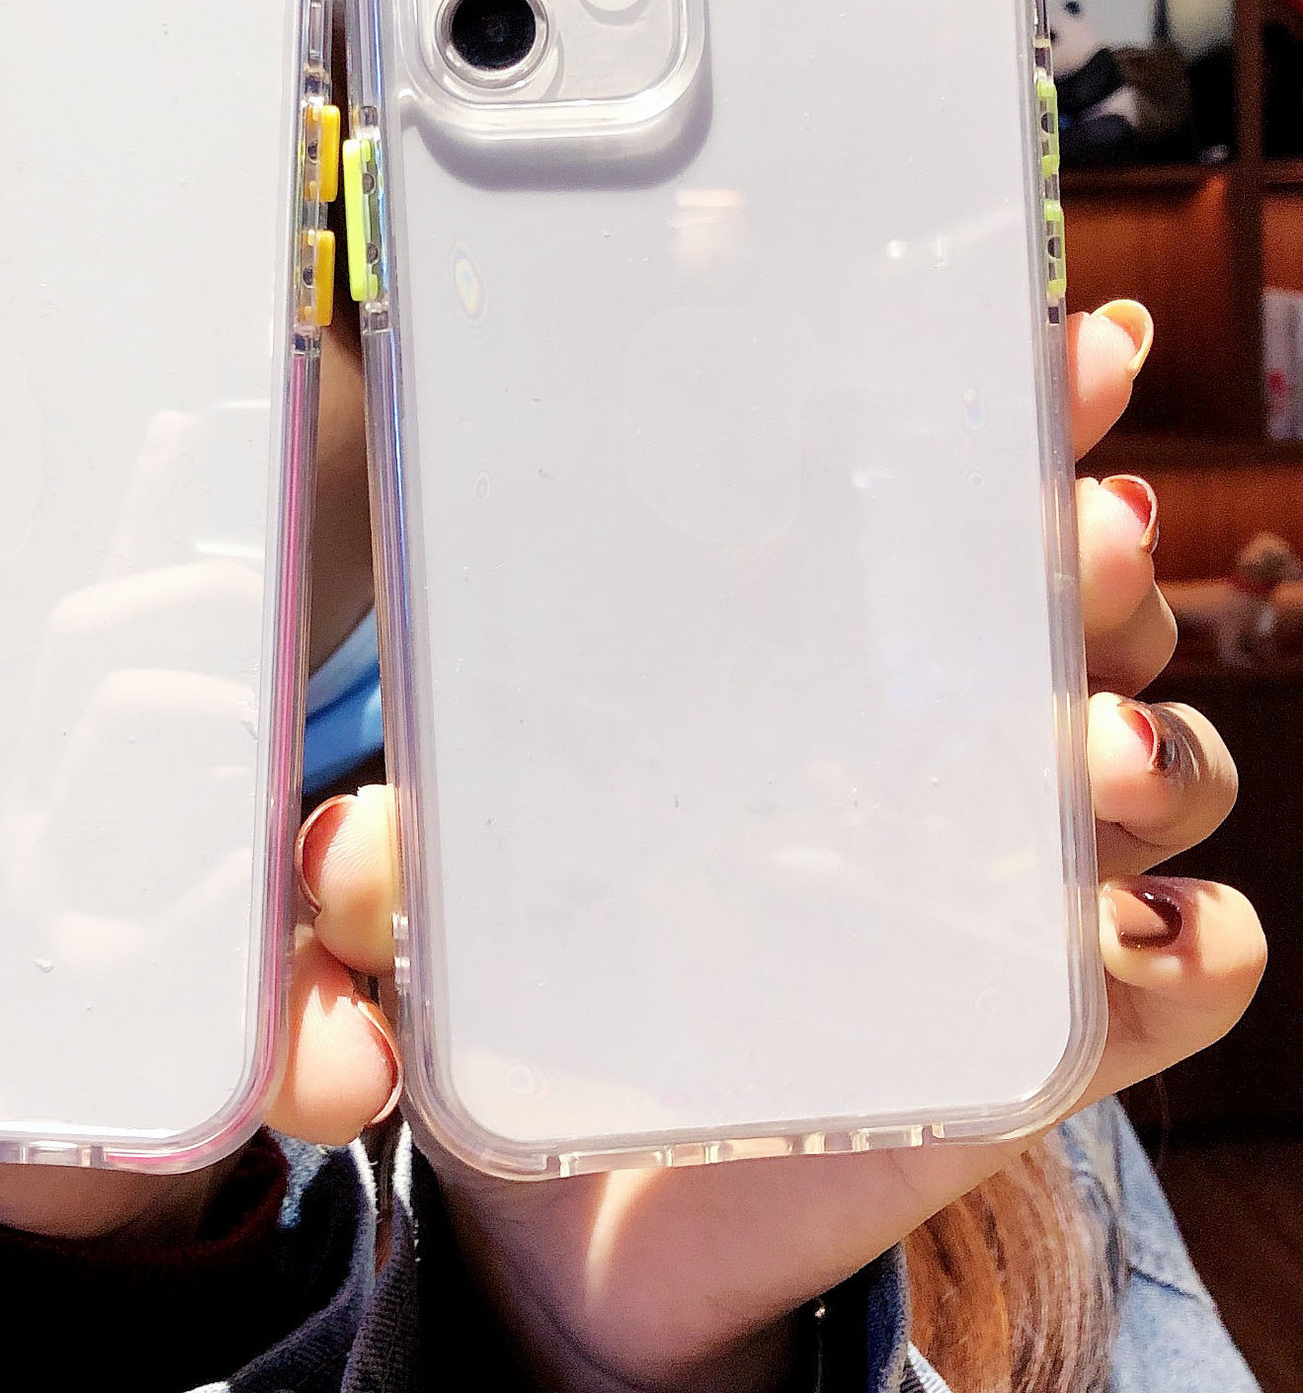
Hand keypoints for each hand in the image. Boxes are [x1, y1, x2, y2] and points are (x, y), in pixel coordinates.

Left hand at [298, 299, 1265, 1392]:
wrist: (593, 1192)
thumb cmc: (539, 989)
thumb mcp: (454, 902)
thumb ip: (396, 871)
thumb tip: (344, 849)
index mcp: (803, 669)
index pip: (929, 509)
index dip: (1011, 414)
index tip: (1052, 343)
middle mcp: (928, 748)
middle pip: (1069, 608)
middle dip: (1089, 553)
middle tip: (1079, 525)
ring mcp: (1000, 888)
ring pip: (1155, 762)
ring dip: (1154, 735)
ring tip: (1091, 746)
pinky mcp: (1046, 1037)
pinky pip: (1180, 973)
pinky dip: (1193, 944)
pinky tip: (1145, 930)